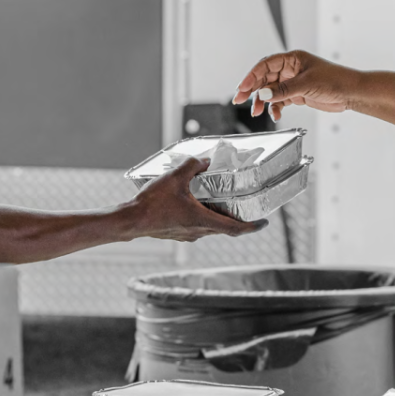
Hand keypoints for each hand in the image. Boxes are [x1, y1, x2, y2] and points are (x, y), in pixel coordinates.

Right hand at [126, 158, 264, 241]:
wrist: (130, 220)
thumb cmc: (152, 203)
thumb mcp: (175, 178)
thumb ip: (192, 166)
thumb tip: (204, 161)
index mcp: (203, 221)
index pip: (235, 228)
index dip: (252, 227)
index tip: (264, 223)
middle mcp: (198, 231)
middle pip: (225, 229)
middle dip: (237, 220)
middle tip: (247, 209)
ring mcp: (187, 234)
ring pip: (210, 228)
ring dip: (219, 218)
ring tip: (222, 204)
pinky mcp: (177, 233)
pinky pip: (197, 227)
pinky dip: (203, 218)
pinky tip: (196, 206)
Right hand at [233, 50, 359, 120]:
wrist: (351, 93)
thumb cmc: (335, 81)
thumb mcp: (306, 84)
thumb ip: (283, 90)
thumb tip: (263, 94)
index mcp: (292, 59)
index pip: (266, 65)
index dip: (252, 75)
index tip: (243, 87)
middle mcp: (291, 69)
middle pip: (265, 78)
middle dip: (252, 89)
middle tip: (240, 99)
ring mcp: (293, 82)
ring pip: (271, 90)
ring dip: (262, 101)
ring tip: (256, 111)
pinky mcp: (297, 94)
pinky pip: (280, 100)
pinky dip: (275, 108)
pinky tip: (275, 115)